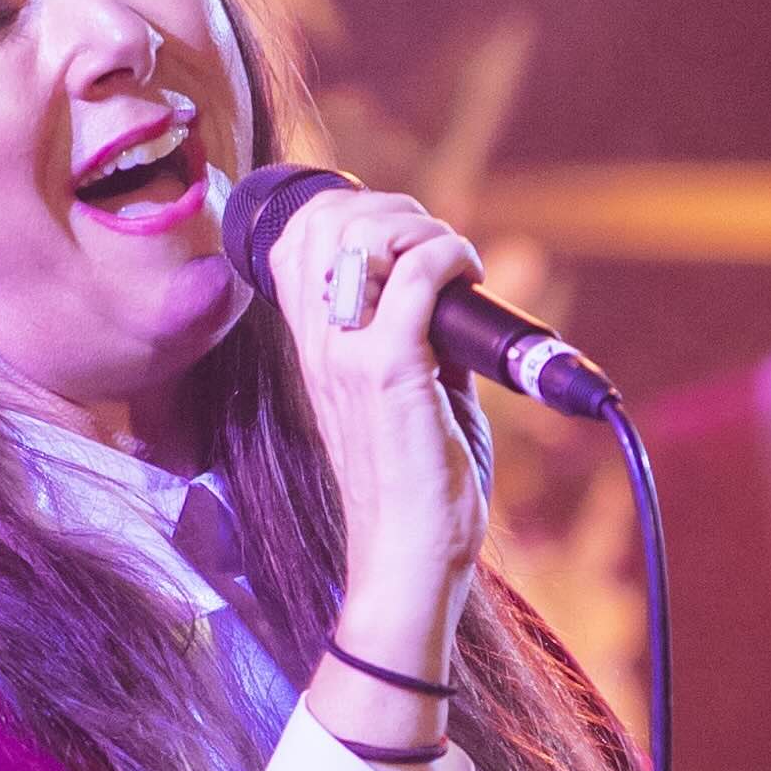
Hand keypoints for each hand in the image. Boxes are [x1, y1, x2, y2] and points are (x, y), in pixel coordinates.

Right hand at [258, 181, 490, 730]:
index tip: (408, 238)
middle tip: (439, 248)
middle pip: (325, 222)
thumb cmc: (416, 488)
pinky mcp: (389, 371)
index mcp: (314, 348)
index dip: (352, 211)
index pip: (299, 238)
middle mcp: (319, 344)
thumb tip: (458, 299)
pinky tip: (471, 276)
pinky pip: (414, 274)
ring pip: (362, 234)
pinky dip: (450, 256)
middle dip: (392, 210)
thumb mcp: (411, 395)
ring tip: (454, 262)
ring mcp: (347, 356)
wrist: (408, 560)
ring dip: (420, 227)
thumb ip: (423, 342)